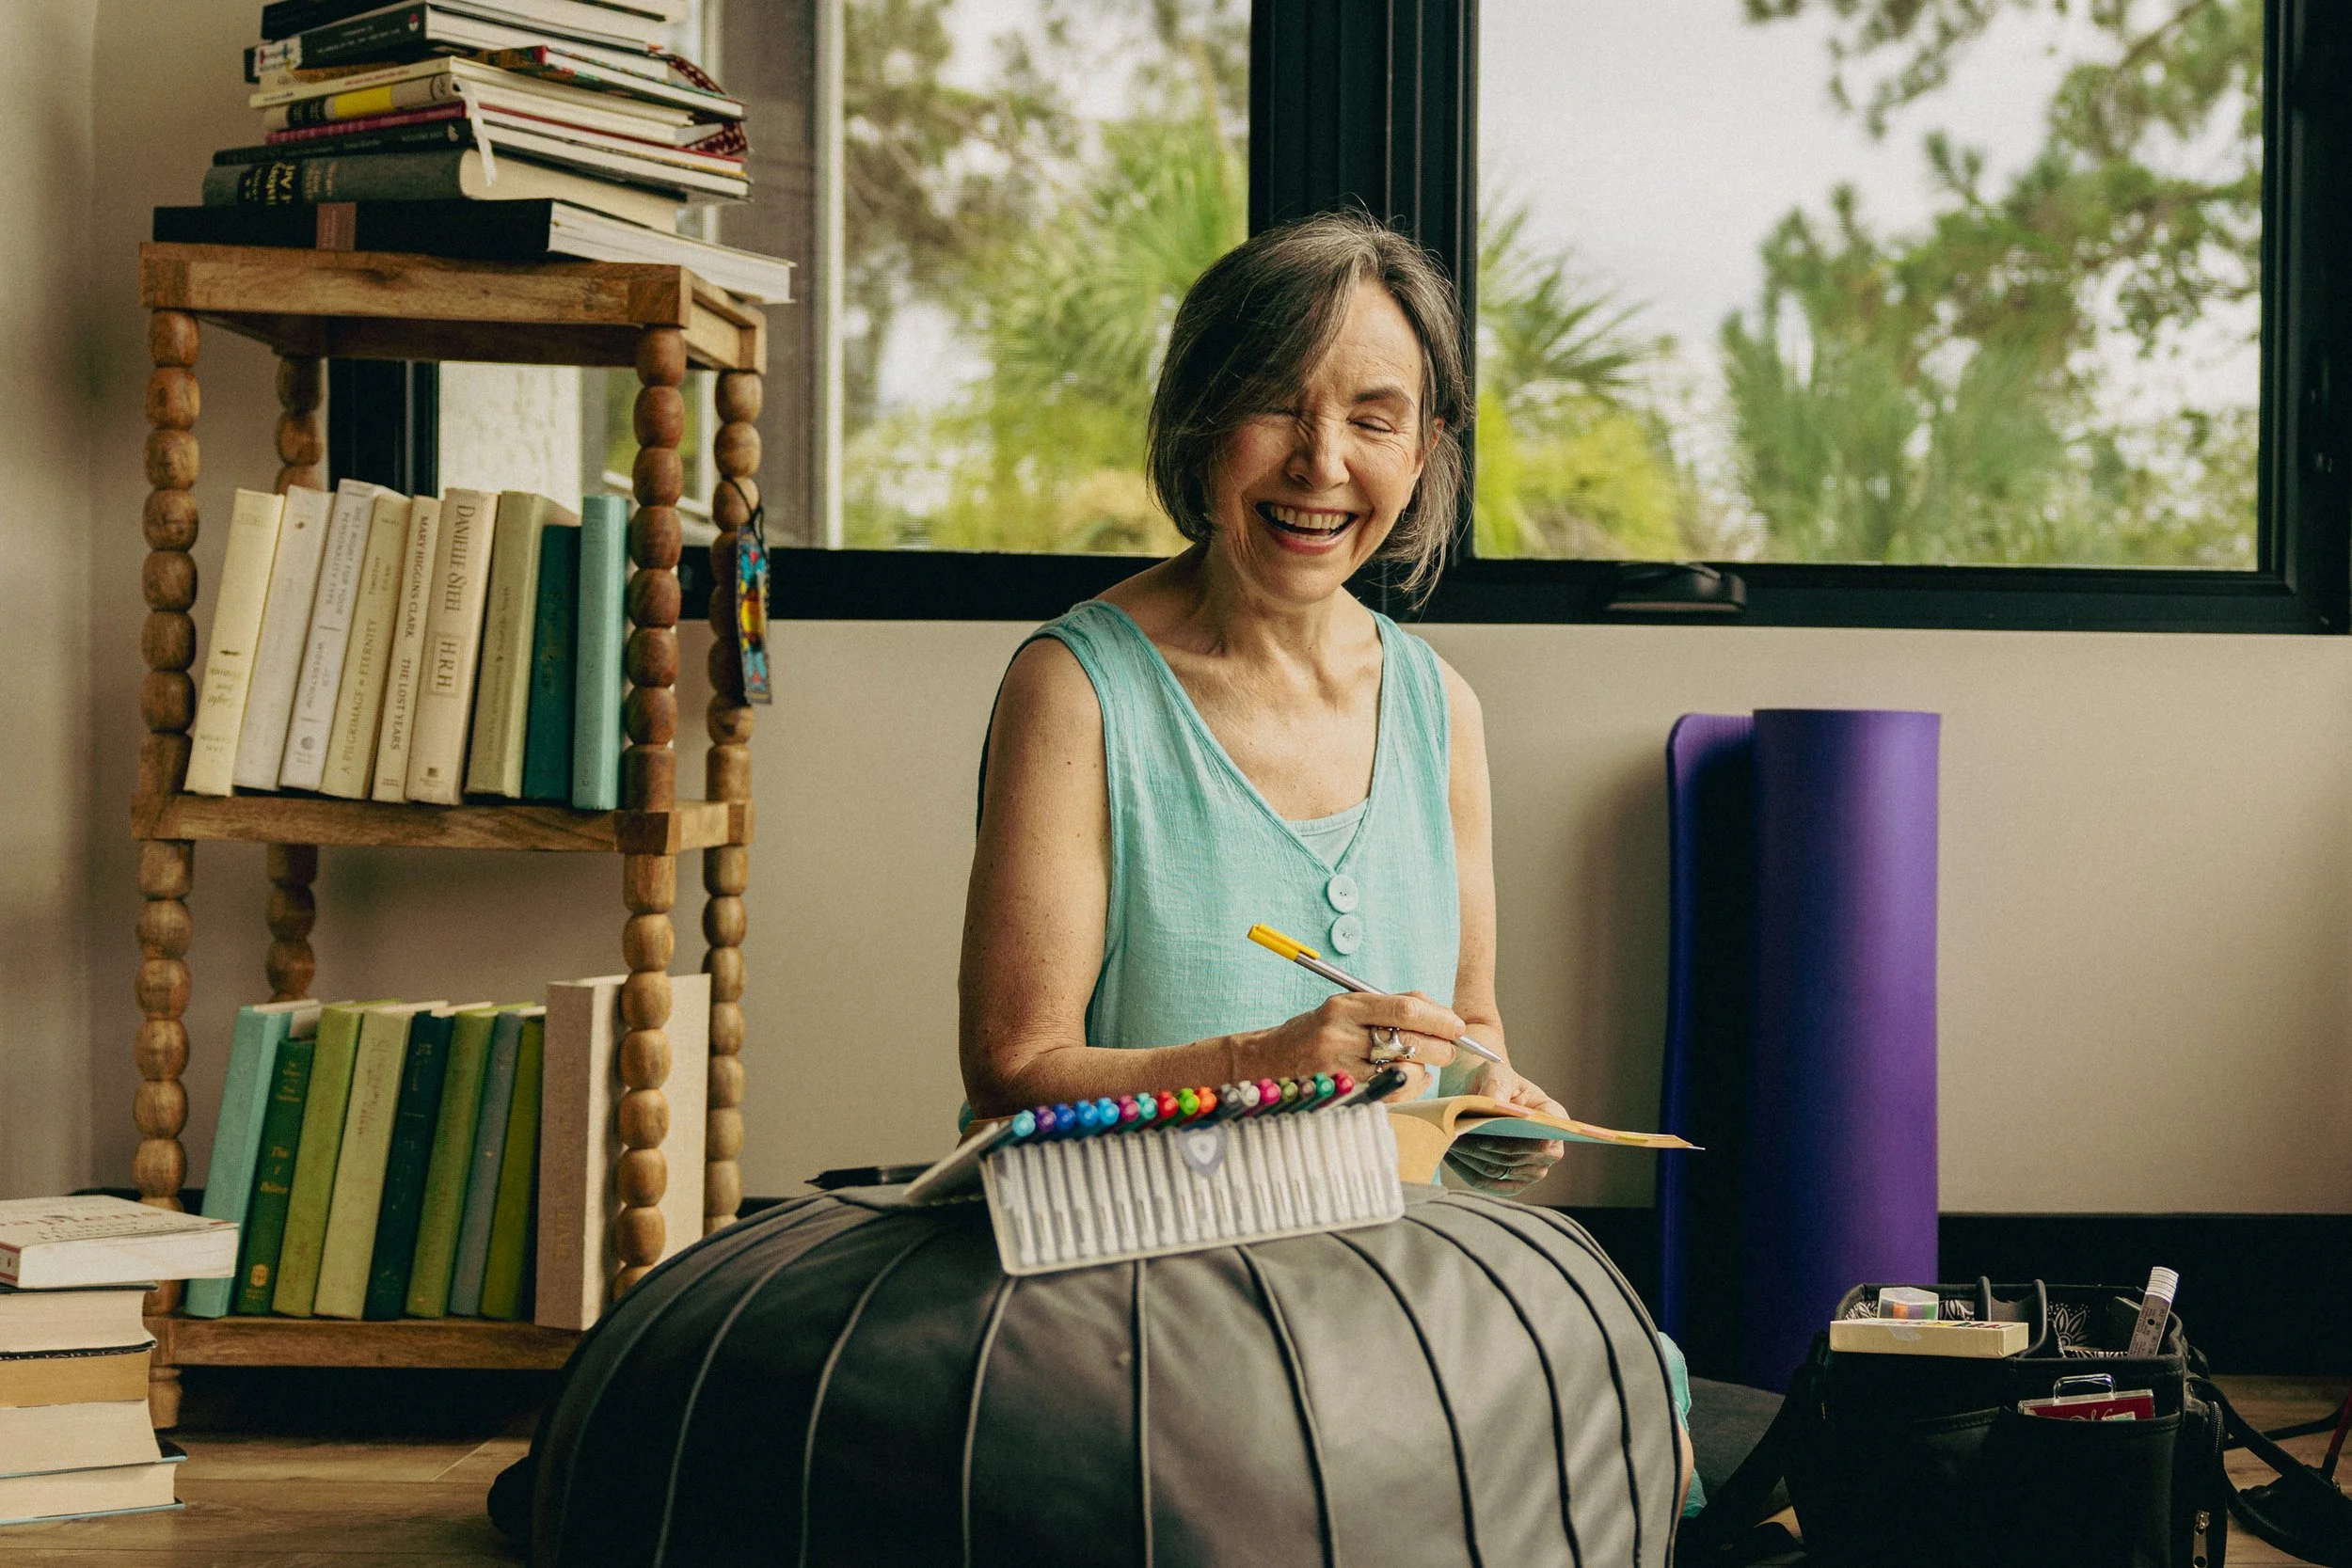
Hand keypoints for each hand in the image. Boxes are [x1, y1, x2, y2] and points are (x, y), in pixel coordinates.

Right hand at [1248, 990, 1462, 1101]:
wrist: (1264, 1061)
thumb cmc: (1314, 1032)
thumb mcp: (1345, 1008)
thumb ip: (1389, 1007)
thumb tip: (1439, 1012)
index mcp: (1345, 1006)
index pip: (1405, 1008)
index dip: (1439, 1018)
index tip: (1457, 1025)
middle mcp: (1341, 1035)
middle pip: (1409, 1039)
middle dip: (1440, 1045)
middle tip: (1450, 1048)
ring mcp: (1340, 1068)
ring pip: (1405, 1070)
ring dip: (1426, 1068)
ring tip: (1425, 1064)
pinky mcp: (1342, 1094)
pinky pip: (1391, 1094)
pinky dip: (1410, 1087)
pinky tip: (1410, 1079)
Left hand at [1444, 1058, 1567, 1193]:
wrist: (1481, 1096)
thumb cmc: (1494, 1081)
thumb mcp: (1495, 1073)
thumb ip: (1497, 1087)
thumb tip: (1495, 1105)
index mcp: (1552, 1117)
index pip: (1549, 1139)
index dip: (1522, 1144)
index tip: (1488, 1140)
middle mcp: (1549, 1147)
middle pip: (1523, 1159)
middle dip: (1488, 1151)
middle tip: (1458, 1138)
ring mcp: (1533, 1168)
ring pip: (1503, 1171)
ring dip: (1474, 1159)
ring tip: (1451, 1142)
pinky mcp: (1512, 1182)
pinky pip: (1490, 1184)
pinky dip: (1468, 1171)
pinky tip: (1451, 1155)